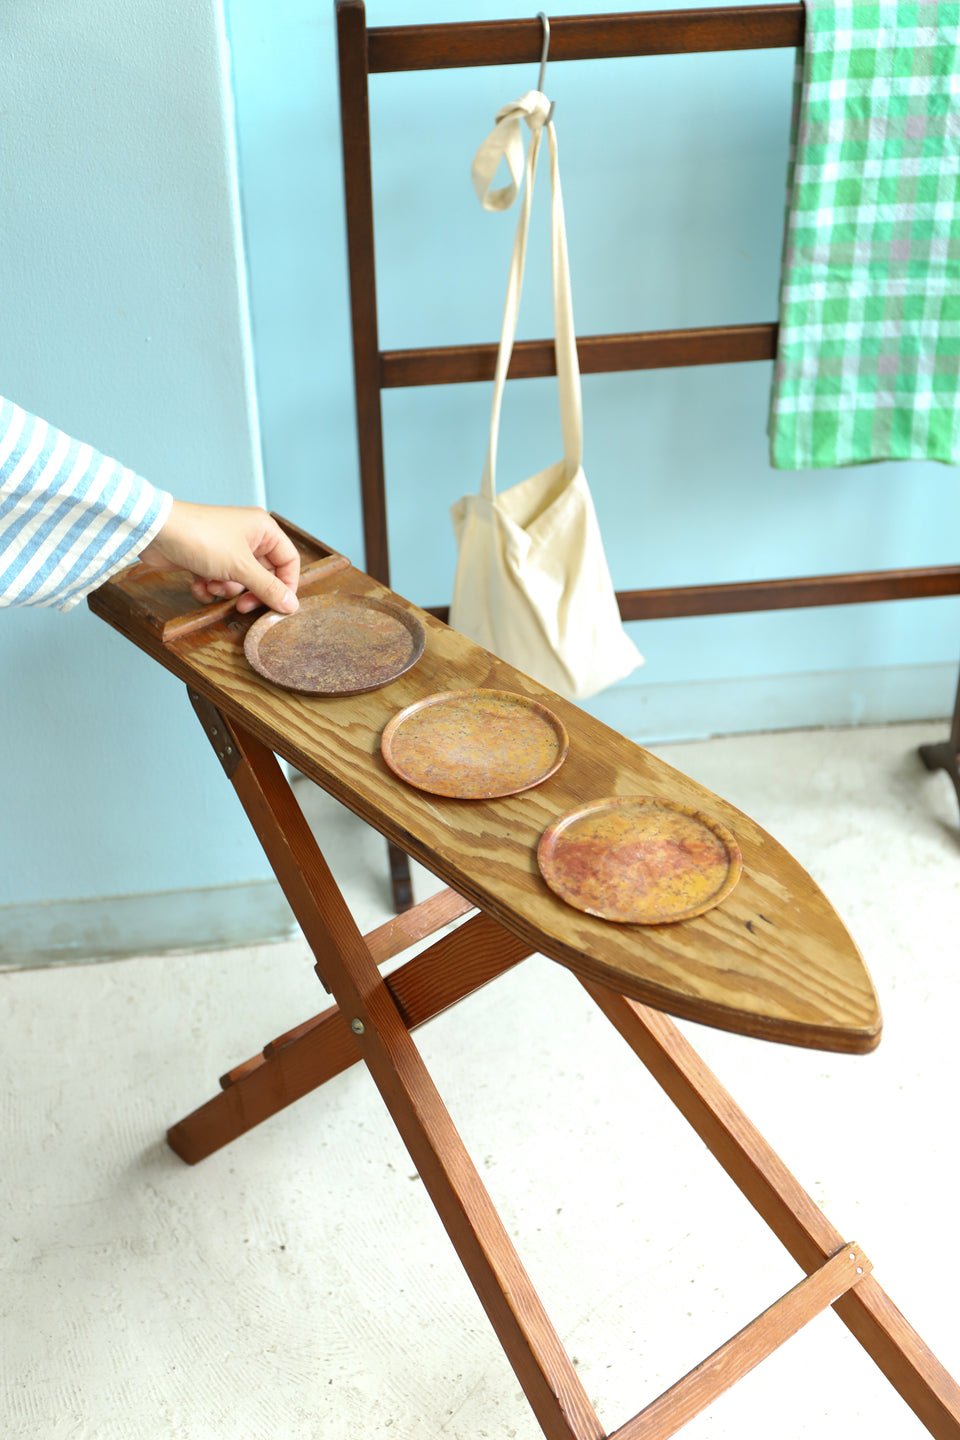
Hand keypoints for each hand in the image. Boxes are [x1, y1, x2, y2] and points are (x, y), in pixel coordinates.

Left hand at [140, 501, 299, 614]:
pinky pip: (219, 581)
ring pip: (240, 582)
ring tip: (212, 583)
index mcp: (264, 530)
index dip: (286, 585)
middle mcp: (248, 537)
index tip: (278, 606)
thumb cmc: (202, 538)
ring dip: (225, 589)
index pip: (289, 561)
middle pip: (264, 575)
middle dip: (250, 591)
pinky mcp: (208, 559)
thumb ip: (269, 588)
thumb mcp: (241, 567)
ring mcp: (227, 549)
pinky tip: (197, 583)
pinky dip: (209, 587)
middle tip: (243, 606)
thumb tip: (292, 605)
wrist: (156, 533)